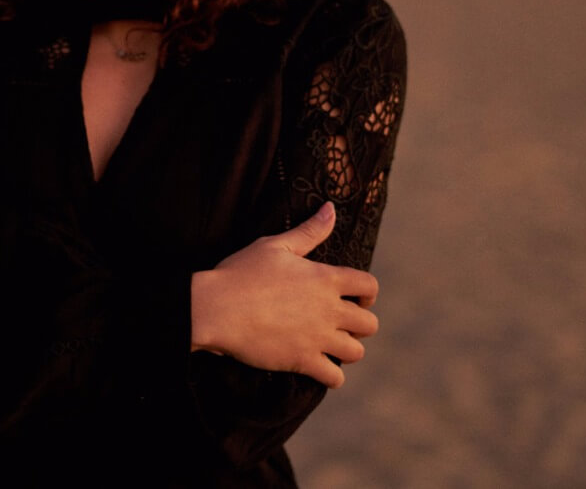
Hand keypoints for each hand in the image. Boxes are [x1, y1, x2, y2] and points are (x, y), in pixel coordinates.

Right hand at [189, 202, 378, 387]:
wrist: (216, 308)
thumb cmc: (242, 273)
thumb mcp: (275, 245)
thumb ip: (309, 230)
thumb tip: (331, 208)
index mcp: (325, 278)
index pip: (369, 285)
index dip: (367, 293)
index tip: (356, 297)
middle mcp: (329, 309)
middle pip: (369, 324)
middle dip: (360, 325)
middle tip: (341, 324)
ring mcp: (318, 337)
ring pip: (356, 352)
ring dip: (347, 350)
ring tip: (331, 346)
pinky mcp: (303, 360)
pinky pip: (334, 378)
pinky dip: (331, 376)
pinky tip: (319, 368)